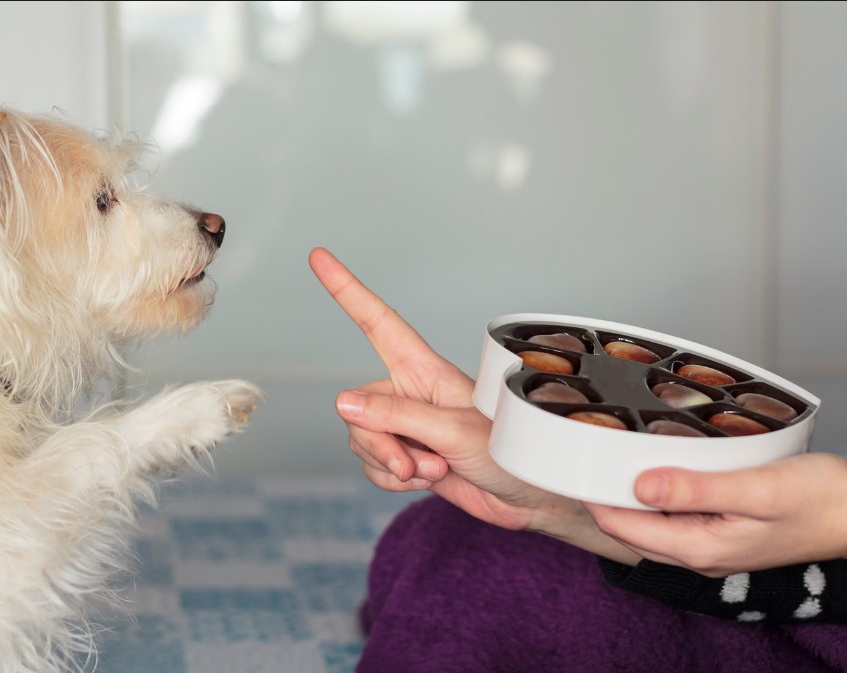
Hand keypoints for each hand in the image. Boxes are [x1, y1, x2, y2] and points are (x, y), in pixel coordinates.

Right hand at [309, 247, 638, 561]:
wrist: (527, 499)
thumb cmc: (509, 452)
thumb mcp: (453, 432)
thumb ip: (396, 417)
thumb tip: (343, 402)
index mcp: (424, 370)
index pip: (377, 322)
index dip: (347, 290)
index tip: (319, 257)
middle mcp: (409, 393)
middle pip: (357, 408)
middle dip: (378, 443)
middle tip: (414, 463)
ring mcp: (406, 426)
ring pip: (361, 440)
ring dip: (390, 465)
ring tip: (433, 470)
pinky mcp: (406, 456)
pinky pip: (372, 466)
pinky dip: (392, 481)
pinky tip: (425, 482)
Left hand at [585, 451, 846, 575]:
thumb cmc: (820, 499)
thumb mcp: (756, 489)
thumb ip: (696, 489)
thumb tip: (640, 487)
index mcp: (702, 548)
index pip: (624, 527)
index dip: (594, 496)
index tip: (574, 464)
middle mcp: (700, 554)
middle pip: (631, 529)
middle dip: (604, 497)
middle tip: (584, 455)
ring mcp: (710, 546)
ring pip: (650, 524)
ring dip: (628, 496)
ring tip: (609, 458)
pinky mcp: (721, 534)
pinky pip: (673, 519)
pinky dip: (655, 497)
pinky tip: (654, 471)